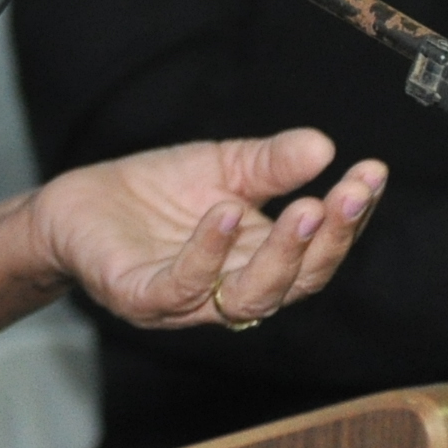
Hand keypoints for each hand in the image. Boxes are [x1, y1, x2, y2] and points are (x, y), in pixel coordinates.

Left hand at [27, 128, 387, 330]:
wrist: (75, 205)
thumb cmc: (152, 193)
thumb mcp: (221, 166)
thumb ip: (270, 163)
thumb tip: (324, 146)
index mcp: (258, 262)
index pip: (317, 251)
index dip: (349, 218)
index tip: (372, 173)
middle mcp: (230, 291)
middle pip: (297, 283)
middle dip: (329, 239)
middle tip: (349, 194)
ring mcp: (187, 301)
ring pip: (250, 296)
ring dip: (282, 254)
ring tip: (306, 206)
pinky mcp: (141, 297)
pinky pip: (183, 285)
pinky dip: (209, 252)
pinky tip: (227, 213)